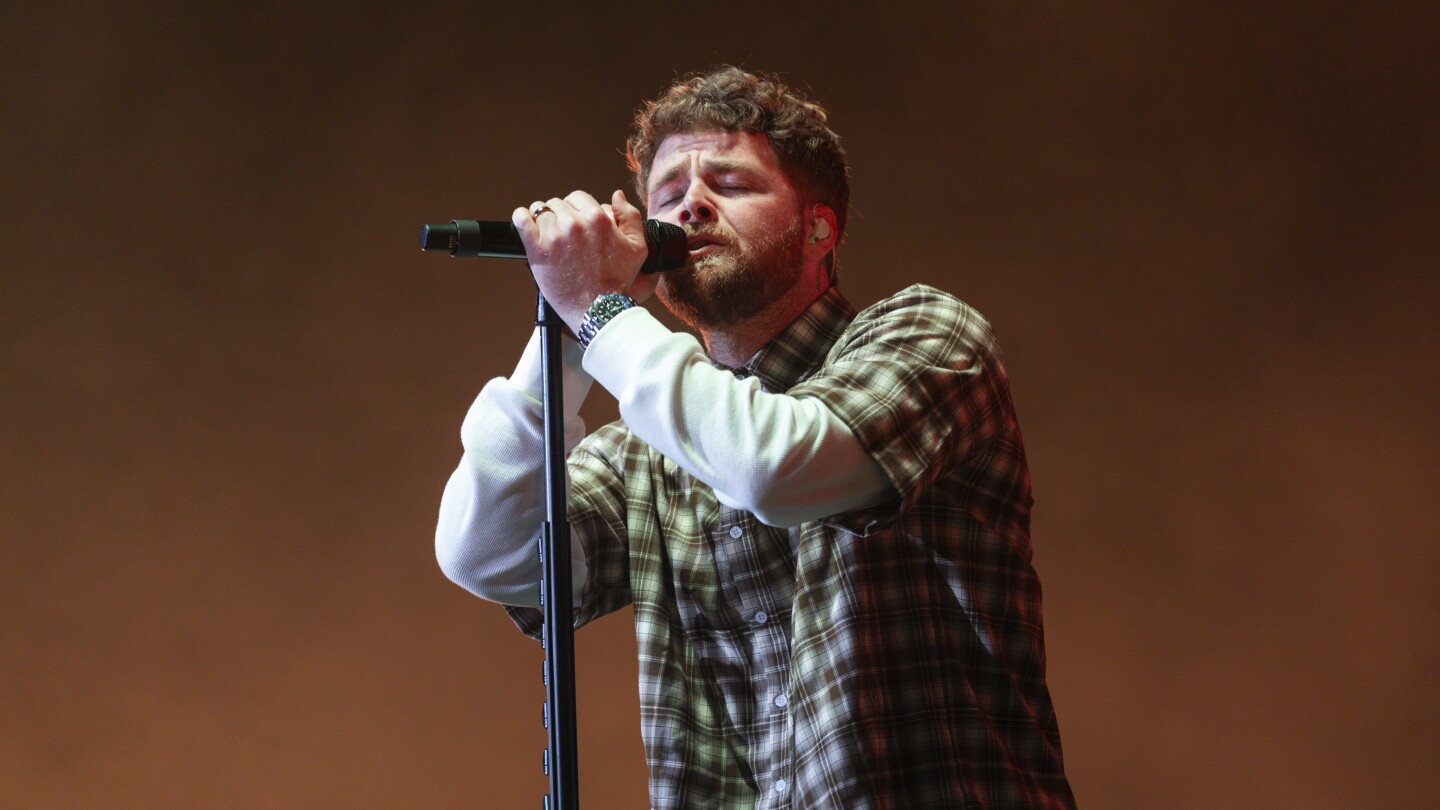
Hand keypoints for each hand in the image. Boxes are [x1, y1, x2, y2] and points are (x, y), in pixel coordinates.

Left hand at [511, 189, 657, 333]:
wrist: (597, 309)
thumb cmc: (617, 281)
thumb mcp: (637, 248)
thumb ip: (630, 217)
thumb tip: (617, 196)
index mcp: (598, 219)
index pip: (578, 197)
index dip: (577, 210)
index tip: (577, 224)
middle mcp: (575, 223)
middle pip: (558, 204)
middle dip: (561, 216)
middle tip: (565, 236)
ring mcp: (554, 235)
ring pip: (541, 211)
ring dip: (543, 221)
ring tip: (550, 237)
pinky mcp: (537, 249)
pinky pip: (521, 219)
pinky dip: (522, 219)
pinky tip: (528, 226)